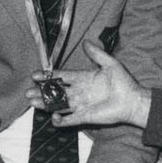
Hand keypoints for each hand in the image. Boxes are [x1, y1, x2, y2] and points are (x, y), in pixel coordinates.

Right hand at [26, 40, 150, 127]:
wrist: (132, 100)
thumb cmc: (123, 82)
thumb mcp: (110, 63)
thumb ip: (97, 54)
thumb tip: (86, 42)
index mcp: (82, 78)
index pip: (61, 76)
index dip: (48, 76)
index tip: (35, 75)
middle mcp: (79, 92)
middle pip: (55, 92)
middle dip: (42, 92)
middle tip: (28, 92)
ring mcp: (80, 105)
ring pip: (58, 105)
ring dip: (45, 104)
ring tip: (32, 102)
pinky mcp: (84, 117)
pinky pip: (69, 120)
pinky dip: (60, 120)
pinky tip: (53, 117)